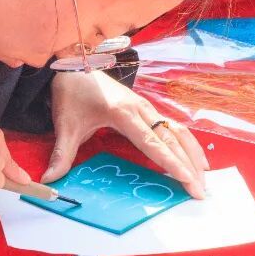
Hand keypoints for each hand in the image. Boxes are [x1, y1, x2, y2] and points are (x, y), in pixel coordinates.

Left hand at [43, 71, 208, 198]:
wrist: (73, 64)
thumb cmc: (71, 92)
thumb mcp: (65, 124)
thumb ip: (61, 154)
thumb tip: (50, 180)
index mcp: (123, 113)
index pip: (153, 143)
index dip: (172, 164)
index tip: (187, 181)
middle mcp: (140, 108)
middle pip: (172, 139)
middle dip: (189, 166)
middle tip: (202, 191)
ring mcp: (146, 106)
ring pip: (177, 131)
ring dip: (193, 154)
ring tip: (205, 177)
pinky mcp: (146, 107)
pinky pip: (172, 125)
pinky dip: (186, 143)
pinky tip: (194, 157)